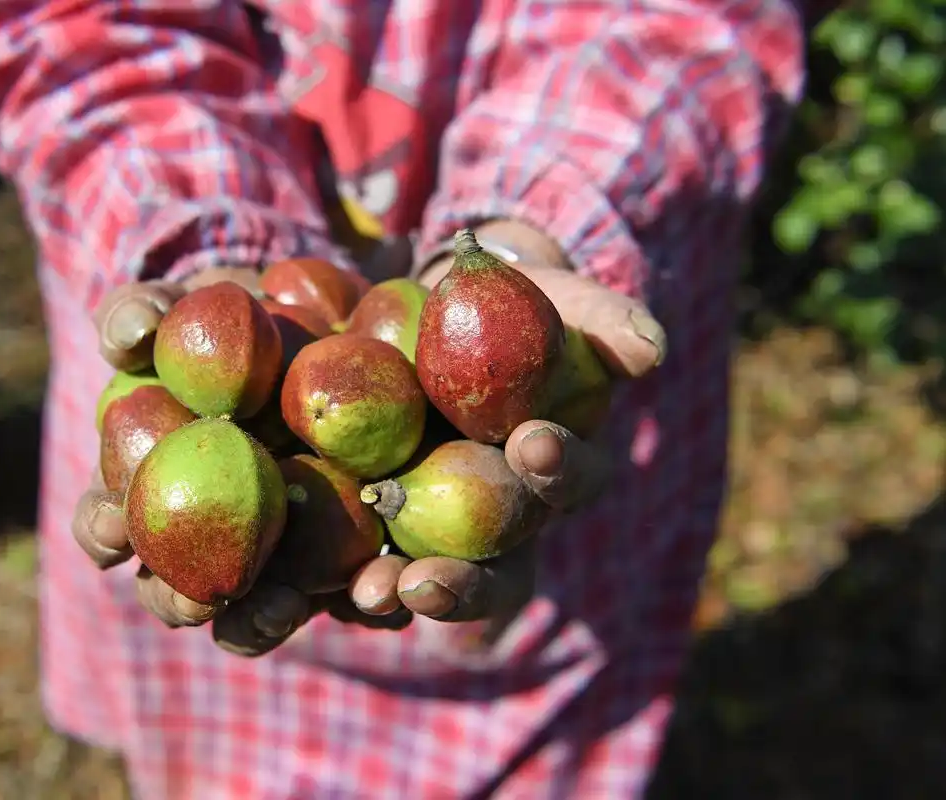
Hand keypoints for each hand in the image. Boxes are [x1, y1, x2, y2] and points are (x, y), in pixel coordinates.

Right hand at [77, 265, 366, 656]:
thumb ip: (150, 308)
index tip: (113, 525)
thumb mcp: (196, 300)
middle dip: (182, 603)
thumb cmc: (244, 315)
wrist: (344, 325)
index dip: (103, 530)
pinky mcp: (359, 563)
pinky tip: (387, 589)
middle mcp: (211, 539)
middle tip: (199, 598)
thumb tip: (131, 333)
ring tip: (284, 605)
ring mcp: (283, 561)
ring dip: (268, 620)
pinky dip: (371, 599)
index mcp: (152, 490)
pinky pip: (362, 598)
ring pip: (264, 614)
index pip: (109, 524)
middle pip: (179, 594)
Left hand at [347, 220, 667, 624]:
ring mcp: (435, 531)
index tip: (533, 444)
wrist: (433, 310)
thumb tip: (651, 349)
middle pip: (495, 571)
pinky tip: (304, 586)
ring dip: (397, 596)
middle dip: (464, 580)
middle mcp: (500, 519)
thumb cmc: (509, 303)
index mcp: (552, 468)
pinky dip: (335, 582)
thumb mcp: (555, 295)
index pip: (566, 483)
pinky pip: (358, 568)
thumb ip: (603, 317)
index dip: (558, 470)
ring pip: (426, 585)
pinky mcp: (372, 526)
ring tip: (367, 594)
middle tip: (425, 581)